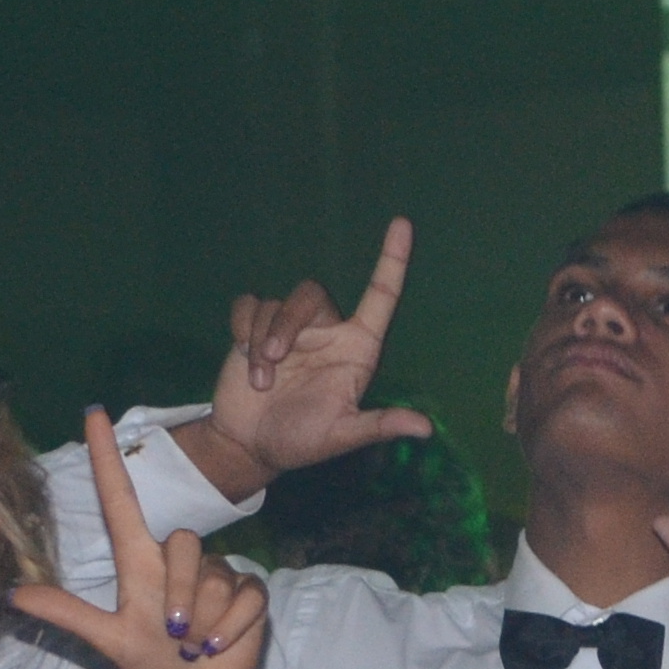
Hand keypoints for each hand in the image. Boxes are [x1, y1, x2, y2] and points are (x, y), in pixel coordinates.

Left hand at [5, 410, 268, 668]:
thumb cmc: (151, 666)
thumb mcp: (108, 640)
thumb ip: (67, 614)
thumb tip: (13, 595)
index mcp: (139, 563)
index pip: (119, 500)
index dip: (106, 458)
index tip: (93, 414)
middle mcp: (177, 560)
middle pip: (181, 546)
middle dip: (180, 600)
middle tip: (177, 638)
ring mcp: (217, 572)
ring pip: (214, 577)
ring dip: (205, 620)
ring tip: (196, 644)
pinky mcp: (248, 591)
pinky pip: (244, 597)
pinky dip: (232, 628)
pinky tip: (222, 644)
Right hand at [213, 219, 434, 477]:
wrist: (250, 445)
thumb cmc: (301, 441)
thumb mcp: (341, 435)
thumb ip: (380, 425)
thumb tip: (426, 430)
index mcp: (356, 349)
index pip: (380, 296)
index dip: (393, 260)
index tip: (403, 223)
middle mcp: (327, 331)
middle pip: (310, 293)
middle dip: (286, 323)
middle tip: (274, 361)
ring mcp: (290, 328)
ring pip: (275, 303)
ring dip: (260, 340)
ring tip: (261, 382)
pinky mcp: (255, 326)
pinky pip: (248, 304)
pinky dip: (242, 330)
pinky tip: (243, 360)